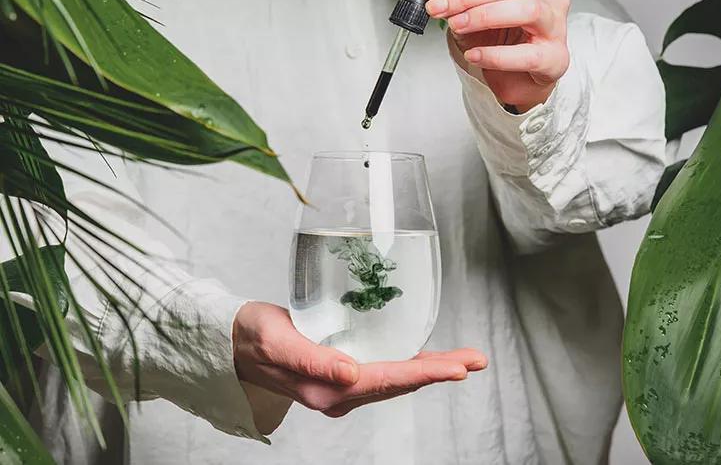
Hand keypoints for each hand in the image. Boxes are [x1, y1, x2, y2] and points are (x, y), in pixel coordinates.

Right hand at [233, 302, 486, 417]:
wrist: (236, 345)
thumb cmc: (255, 338)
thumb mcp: (280, 342)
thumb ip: (314, 359)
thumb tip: (352, 374)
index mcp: (329, 389)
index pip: (387, 381)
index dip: (424, 374)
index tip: (456, 369)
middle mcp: (341, 392)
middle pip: (399, 383)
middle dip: (439, 371)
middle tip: (476, 359)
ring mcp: (343, 385)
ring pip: (395, 378)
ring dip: (430, 368)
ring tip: (464, 359)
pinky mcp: (342, 373)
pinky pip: (383, 371)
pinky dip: (409, 364)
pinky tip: (425, 357)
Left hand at [407, 0, 570, 111]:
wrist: (520, 76)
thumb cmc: (503, 37)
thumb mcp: (471, 11)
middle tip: (437, 7)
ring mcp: (556, 26)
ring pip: (527, 9)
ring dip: (484, 16)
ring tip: (456, 25)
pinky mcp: (555, 58)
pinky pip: (527, 54)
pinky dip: (496, 55)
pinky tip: (474, 54)